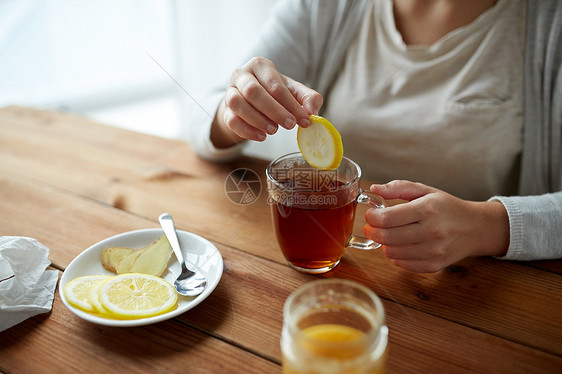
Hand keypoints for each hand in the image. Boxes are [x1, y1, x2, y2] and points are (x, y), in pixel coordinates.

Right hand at [210, 57, 322, 147]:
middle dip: (274, 111)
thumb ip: (308, 98)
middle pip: (253, 92)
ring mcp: (230, 91)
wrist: (252, 101)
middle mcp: (241, 75)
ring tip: (273, 130)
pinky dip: (246, 130)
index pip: (275, 85)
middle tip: (290, 125)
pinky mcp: (225, 109)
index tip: (304, 120)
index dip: (291, 104)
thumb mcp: (294, 92)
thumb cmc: (275, 94)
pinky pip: (231, 119)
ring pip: (237, 103)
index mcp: (260, 66)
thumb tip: (312, 111)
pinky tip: (261, 137)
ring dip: (257, 119)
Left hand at [364, 180, 509, 272]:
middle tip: (372, 226)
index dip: (372, 217)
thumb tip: (374, 188)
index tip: (372, 214)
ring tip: (389, 234)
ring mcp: (433, 251)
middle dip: (373, 231)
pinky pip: (402, 264)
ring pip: (392, 253)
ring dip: (384, 244)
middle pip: (387, 237)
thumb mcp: (425, 190)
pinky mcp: (434, 265)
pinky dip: (396, 255)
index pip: (388, 218)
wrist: (475, 228)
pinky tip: (402, 245)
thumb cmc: (446, 207)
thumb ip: (398, 187)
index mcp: (428, 209)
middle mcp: (432, 232)